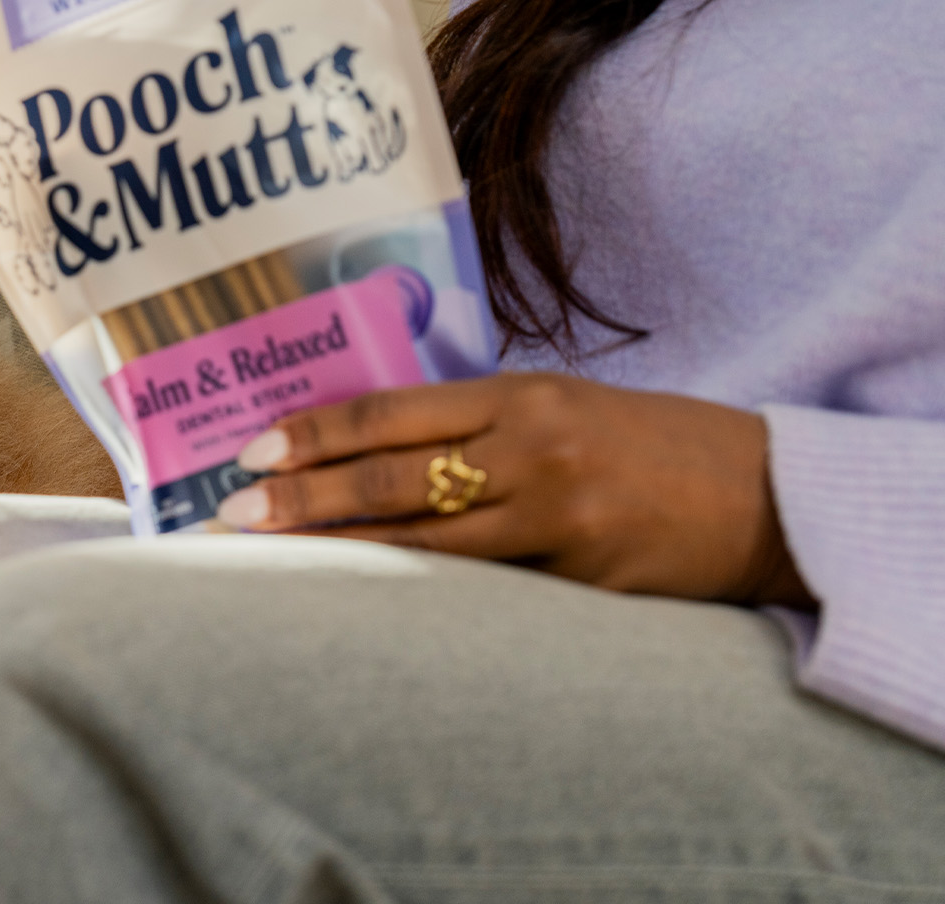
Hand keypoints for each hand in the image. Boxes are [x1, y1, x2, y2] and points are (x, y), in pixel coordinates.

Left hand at [215, 373, 816, 608]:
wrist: (768, 498)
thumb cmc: (650, 444)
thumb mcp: (561, 405)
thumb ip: (476, 422)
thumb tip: (364, 444)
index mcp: (521, 397)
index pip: (391, 413)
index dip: (314, 434)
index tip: (251, 453)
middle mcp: (532, 452)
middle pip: (390, 479)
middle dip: (302, 500)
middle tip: (232, 517)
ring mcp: (557, 523)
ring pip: (422, 544)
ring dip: (338, 552)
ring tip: (272, 561)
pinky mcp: (580, 586)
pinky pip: (479, 592)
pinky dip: (416, 595)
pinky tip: (360, 602)